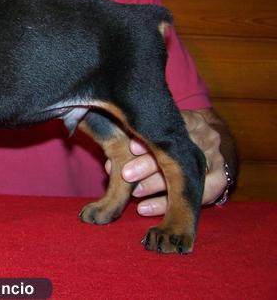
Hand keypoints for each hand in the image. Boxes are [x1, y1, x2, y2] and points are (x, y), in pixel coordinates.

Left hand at [105, 109, 228, 215]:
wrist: (204, 141)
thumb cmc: (169, 132)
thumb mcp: (157, 125)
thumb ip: (138, 134)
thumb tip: (108, 154)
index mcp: (193, 120)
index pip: (173, 128)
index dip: (153, 139)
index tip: (131, 148)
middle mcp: (208, 138)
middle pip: (181, 153)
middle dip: (150, 165)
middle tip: (126, 174)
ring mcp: (218, 159)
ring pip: (189, 176)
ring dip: (158, 187)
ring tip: (134, 193)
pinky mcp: (219, 180)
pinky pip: (198, 196)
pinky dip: (168, 204)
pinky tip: (145, 208)